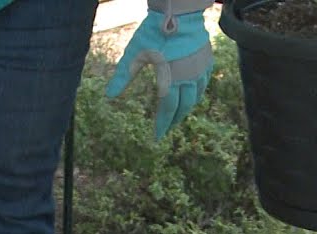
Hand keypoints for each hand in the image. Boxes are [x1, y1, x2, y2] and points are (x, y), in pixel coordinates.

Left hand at [107, 7, 213, 139]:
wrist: (179, 12)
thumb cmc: (154, 33)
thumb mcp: (134, 55)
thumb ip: (122, 76)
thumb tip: (109, 96)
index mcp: (170, 80)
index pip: (167, 109)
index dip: (162, 125)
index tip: (157, 137)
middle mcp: (189, 78)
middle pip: (184, 106)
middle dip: (175, 119)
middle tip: (167, 128)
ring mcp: (200, 69)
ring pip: (196, 95)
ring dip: (187, 107)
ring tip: (179, 113)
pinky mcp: (207, 59)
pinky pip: (205, 81)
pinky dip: (198, 91)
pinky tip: (194, 93)